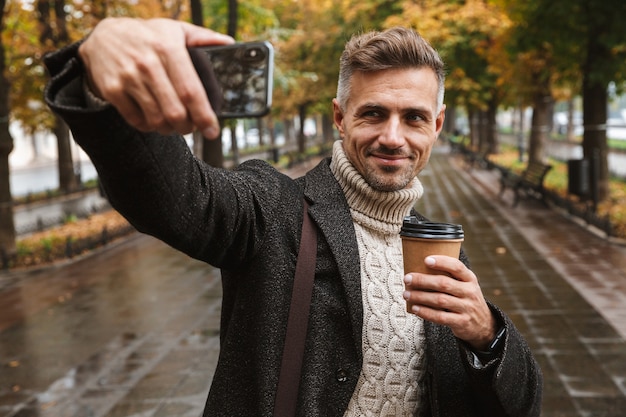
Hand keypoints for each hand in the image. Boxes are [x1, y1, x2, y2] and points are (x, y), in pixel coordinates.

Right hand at [78, 17, 233, 137]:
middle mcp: (148, 64)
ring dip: (169, 129)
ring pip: (157, 120)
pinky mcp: (112, 89)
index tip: (213, 131)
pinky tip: (154, 119)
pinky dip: (149, 126)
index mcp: (168, 49)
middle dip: (188, 127)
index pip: (191, 91)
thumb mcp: (175, 29)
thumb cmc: (147, 36)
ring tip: (174, 124)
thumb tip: (229, 43)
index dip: (204, 116)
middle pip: (175, 112)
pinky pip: (137, 121)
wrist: (103, 36)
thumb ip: (203, 37)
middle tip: (192, 127)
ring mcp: (128, 77)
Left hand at [403, 255, 495, 350]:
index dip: (442, 262)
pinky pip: (440, 317)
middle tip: (407, 279)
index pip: (457, 267)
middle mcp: (470, 292)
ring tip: (406, 294)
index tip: (426, 260)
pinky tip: (415, 308)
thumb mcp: (465, 285)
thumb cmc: (466, 299)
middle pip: (444, 283)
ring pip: (440, 300)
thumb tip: (419, 269)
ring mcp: (467, 308)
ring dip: (420, 296)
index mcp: (470, 279)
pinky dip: (426, 312)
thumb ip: (450, 277)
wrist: (484, 325)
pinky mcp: (461, 322)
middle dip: (422, 280)